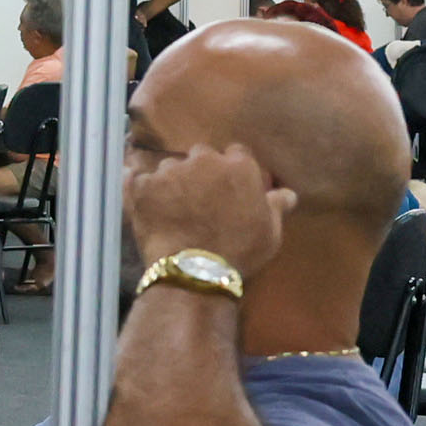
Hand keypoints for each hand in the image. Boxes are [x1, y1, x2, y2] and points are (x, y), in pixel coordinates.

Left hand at [122, 136, 293, 285]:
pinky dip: (140, 189)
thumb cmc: (240, 252)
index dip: (231, 170)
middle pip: (200, 155)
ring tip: (172, 208)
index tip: (227, 187)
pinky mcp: (143, 186)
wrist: (195, 272)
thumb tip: (287, 193)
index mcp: (238, 166)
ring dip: (172, 182)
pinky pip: (138, 179)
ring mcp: (171, 171)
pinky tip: (143, 202)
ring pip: (170, 167)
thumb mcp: (270, 232)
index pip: (235, 153)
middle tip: (199, 198)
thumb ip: (277, 206)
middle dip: (200, 171)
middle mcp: (203, 160)